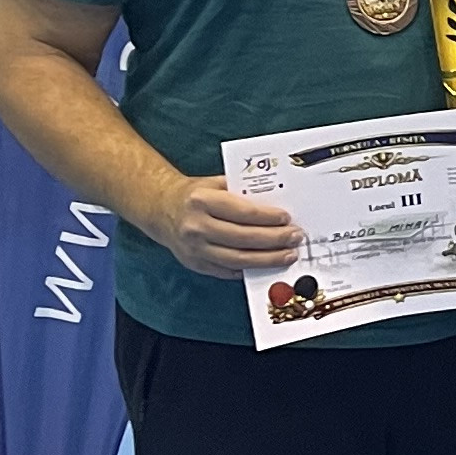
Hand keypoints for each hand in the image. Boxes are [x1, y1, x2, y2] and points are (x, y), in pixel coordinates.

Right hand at [158, 173, 305, 277]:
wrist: (161, 209)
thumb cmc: (193, 195)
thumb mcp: (215, 184)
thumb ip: (241, 192)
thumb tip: (276, 203)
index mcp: (201, 201)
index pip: (242, 212)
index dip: (268, 218)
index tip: (286, 219)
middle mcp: (196, 226)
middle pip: (244, 238)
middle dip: (274, 240)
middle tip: (294, 238)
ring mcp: (194, 248)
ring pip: (238, 259)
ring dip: (267, 259)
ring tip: (287, 255)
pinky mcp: (195, 264)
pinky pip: (227, 271)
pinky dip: (248, 269)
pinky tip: (265, 265)